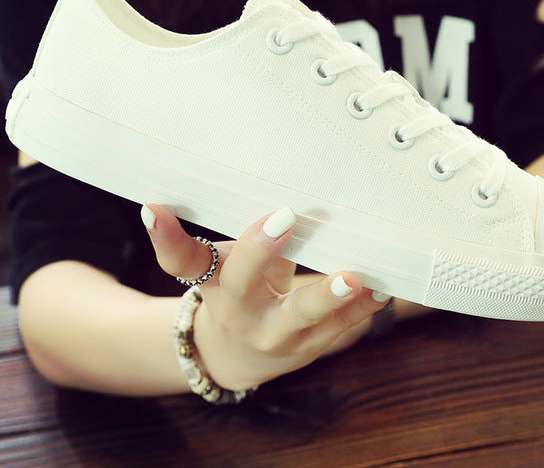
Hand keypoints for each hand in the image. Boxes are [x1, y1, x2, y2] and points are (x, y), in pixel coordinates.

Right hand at [144, 205, 389, 390]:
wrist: (238, 354)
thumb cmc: (237, 290)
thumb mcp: (220, 264)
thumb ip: (221, 236)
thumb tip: (197, 194)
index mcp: (210, 282)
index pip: (181, 261)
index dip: (167, 237)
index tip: (156, 206)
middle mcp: (237, 312)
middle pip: (241, 285)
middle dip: (260, 252)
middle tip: (286, 218)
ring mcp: (274, 336)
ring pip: (298, 318)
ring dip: (327, 297)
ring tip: (353, 276)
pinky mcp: (308, 348)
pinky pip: (337, 330)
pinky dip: (361, 310)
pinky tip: (382, 289)